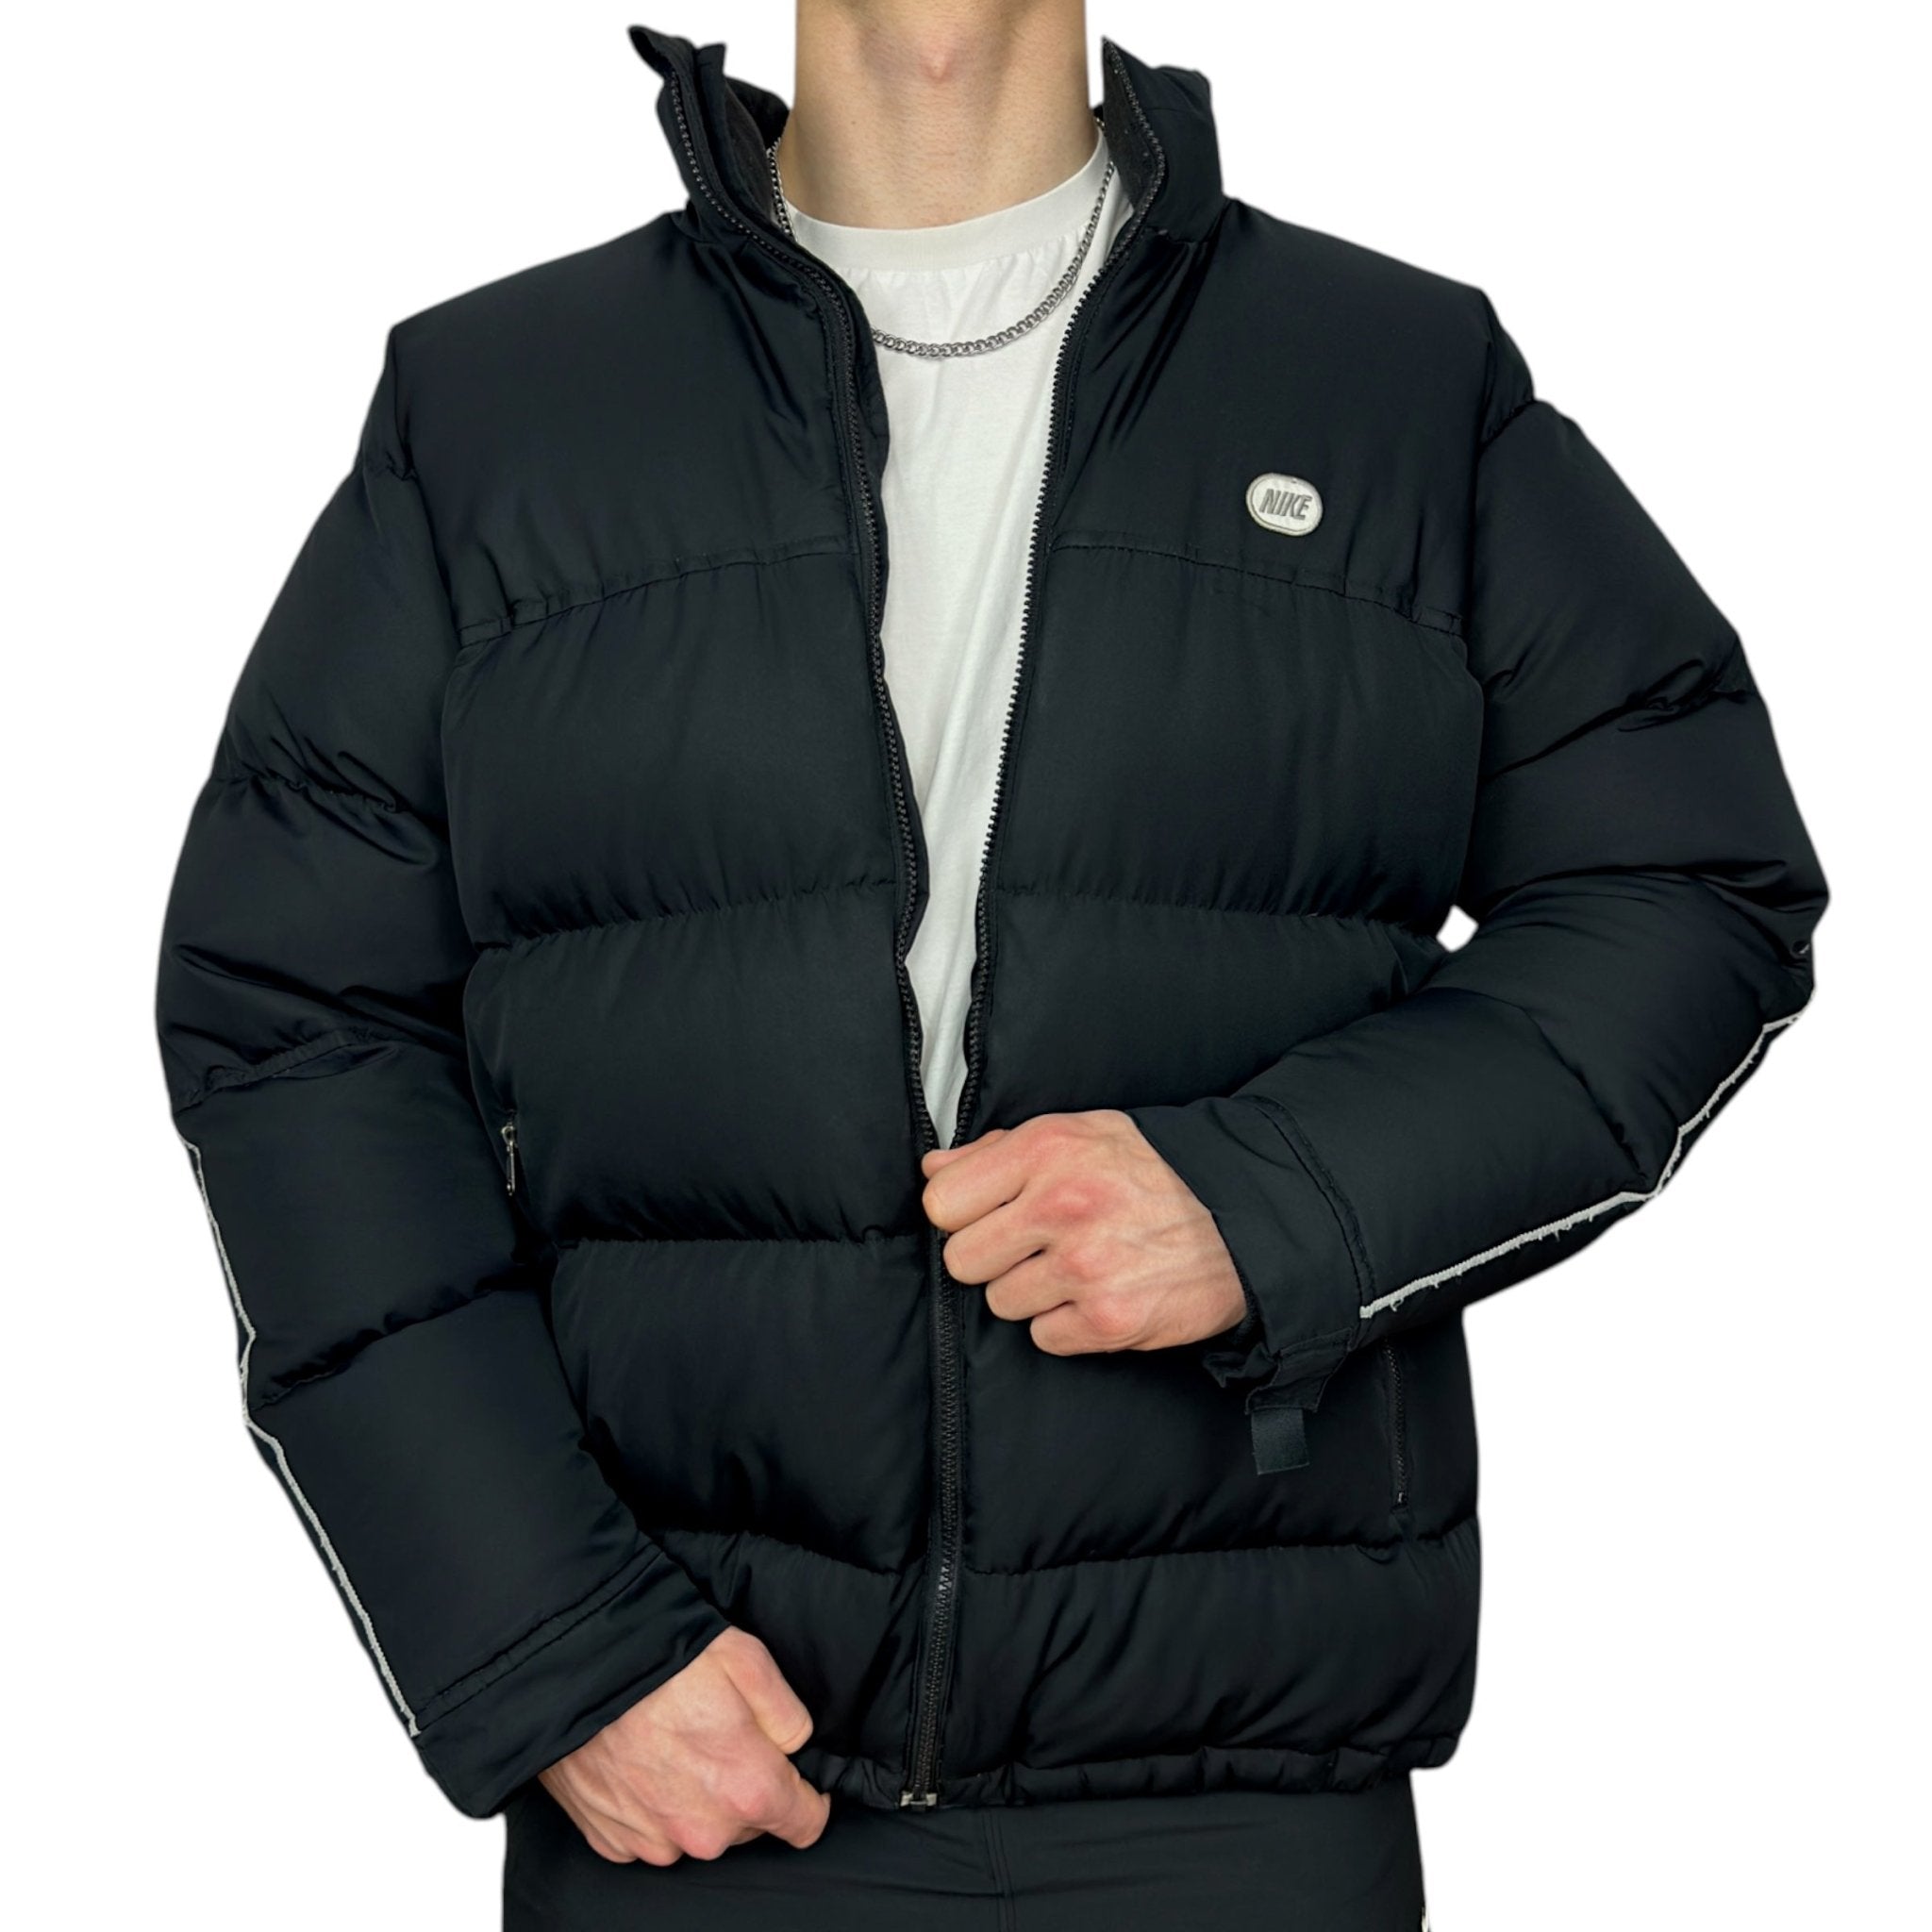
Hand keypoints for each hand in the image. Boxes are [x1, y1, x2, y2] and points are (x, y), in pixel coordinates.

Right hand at [537, 1627, 830, 1864]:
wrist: (575, 1670)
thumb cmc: (661, 1660)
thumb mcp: (748, 1660)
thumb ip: (788, 1714)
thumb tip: (796, 1745)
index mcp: (747, 1788)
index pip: (805, 1823)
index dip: (808, 1796)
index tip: (796, 1775)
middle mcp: (704, 1830)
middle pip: (748, 1824)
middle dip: (744, 1786)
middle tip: (718, 1734)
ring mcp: (655, 1841)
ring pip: (698, 1830)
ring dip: (696, 1799)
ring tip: (672, 1742)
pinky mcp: (613, 1841)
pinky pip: (651, 1833)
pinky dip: (652, 1806)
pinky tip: (641, 1761)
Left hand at [920, 1110, 1248, 1354]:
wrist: (1244, 1217)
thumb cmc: (1156, 1171)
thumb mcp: (1080, 1134)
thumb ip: (999, 1151)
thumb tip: (933, 1172)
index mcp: (1047, 1150)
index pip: (943, 1203)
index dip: (961, 1214)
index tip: (988, 1216)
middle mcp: (1062, 1205)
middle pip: (962, 1260)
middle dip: (992, 1258)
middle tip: (1034, 1247)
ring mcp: (1084, 1266)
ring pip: (1001, 1302)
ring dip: (1032, 1293)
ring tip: (1078, 1266)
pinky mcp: (1108, 1320)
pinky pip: (1044, 1337)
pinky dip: (1067, 1325)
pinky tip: (1099, 1295)